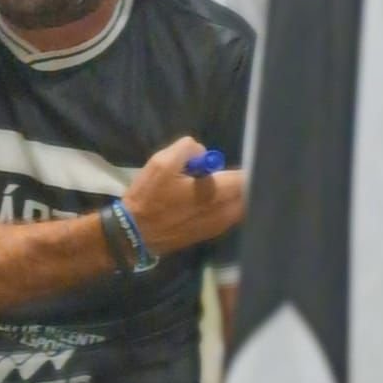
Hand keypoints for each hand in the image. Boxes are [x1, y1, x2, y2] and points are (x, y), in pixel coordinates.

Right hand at [122, 135, 244, 259]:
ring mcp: (220, 226)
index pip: (247, 176)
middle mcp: (226, 212)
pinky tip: (199, 201)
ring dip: (228, 193)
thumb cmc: (150, 197)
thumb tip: (203, 153)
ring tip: (205, 186)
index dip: (242, 164)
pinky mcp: (211, 234)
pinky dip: (221, 205)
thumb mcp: (162, 161)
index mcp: (219, 192)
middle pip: (246, 191)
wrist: (134, 234)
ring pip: (237, 204)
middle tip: (213, 172)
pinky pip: (227, 215)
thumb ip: (188, 148)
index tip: (225, 161)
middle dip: (235, 179)